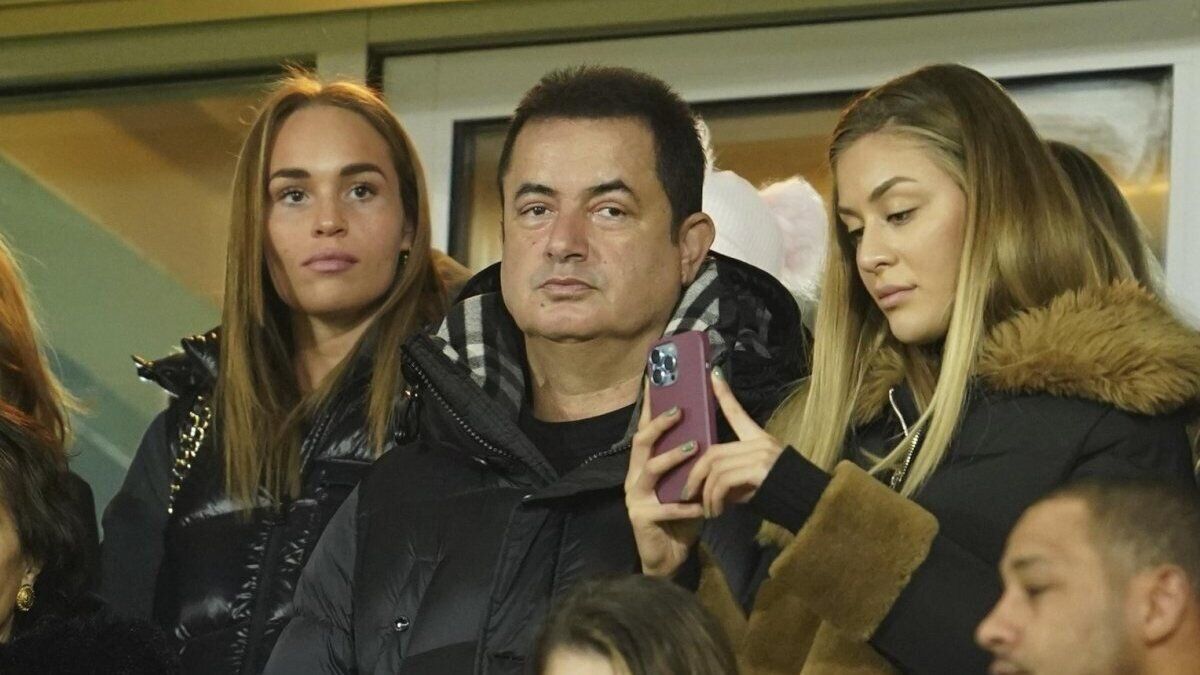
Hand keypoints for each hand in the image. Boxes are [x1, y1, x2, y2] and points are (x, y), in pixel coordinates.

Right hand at [625, 383, 703, 577]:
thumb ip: (691, 462)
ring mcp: (635, 497)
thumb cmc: (681, 516)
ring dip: (673, 457)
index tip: (656, 383)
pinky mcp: (641, 517)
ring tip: (695, 448)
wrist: (669, 557)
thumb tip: (708, 431)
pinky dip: (685, 505)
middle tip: (679, 410)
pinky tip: (702, 505)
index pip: (645, 430)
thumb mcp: (687, 484)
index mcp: (644, 465)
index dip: (649, 408)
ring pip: (651, 470)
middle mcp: (634, 477)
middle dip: (659, 425)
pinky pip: (664, 507)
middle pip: (641, 443)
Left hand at [682, 369, 784, 518]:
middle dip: (695, 474)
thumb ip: (732, 480)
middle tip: (687, 494)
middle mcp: (760, 442)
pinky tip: (716, 512)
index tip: (713, 374)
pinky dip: (714, 499)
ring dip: (706, 493)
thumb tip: (708, 487)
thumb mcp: (753, 484)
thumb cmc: (783, 496)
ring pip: (716, 468)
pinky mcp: (760, 468)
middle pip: (713, 452)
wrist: (811, 506)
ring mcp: (760, 454)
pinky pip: (724, 481)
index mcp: (759, 440)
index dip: (724, 393)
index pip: (737, 412)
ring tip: (707, 511)